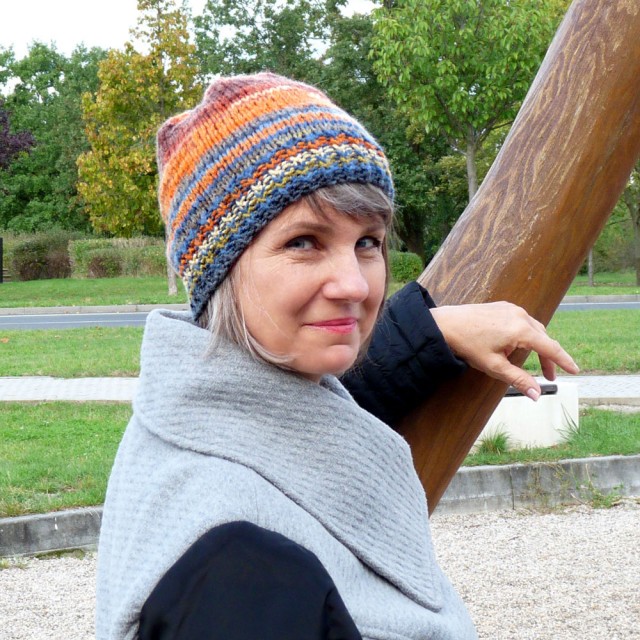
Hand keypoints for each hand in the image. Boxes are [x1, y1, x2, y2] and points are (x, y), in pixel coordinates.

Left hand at [430, 301, 579, 400]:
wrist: (444, 324)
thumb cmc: (467, 345)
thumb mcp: (494, 366)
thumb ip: (518, 379)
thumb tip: (536, 395)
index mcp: (520, 329)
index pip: (550, 347)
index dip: (564, 361)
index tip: (575, 370)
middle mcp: (520, 315)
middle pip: (543, 338)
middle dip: (548, 357)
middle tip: (548, 376)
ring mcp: (511, 308)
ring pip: (534, 328)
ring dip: (537, 345)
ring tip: (535, 363)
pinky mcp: (502, 306)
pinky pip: (522, 320)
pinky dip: (526, 334)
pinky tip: (518, 345)